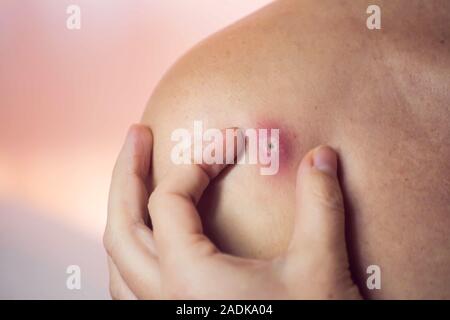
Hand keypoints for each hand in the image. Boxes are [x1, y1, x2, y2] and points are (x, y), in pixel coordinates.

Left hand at [104, 124, 361, 298]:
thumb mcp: (320, 269)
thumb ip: (320, 205)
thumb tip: (322, 156)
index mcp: (190, 280)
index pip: (170, 201)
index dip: (198, 164)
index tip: (229, 146)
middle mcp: (163, 301)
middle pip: (121, 226)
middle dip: (125, 175)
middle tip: (136, 136)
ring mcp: (162, 316)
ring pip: (117, 260)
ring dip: (122, 214)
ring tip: (133, 181)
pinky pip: (129, 285)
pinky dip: (132, 251)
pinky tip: (147, 238)